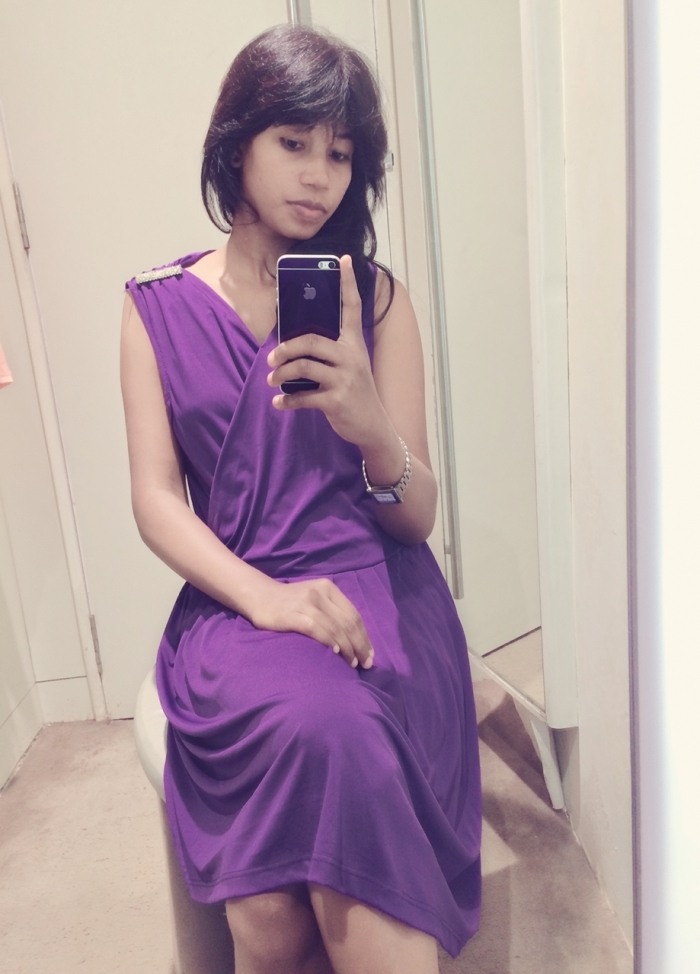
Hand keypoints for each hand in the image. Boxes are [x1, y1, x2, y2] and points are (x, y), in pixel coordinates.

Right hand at [246, 576, 373, 669]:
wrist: (260, 596)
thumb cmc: (290, 602)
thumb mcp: (315, 599)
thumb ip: (332, 612)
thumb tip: (355, 638)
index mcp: (329, 588)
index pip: (354, 615)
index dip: (365, 636)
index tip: (370, 654)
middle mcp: (320, 593)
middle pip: (348, 622)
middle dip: (360, 645)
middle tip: (366, 664)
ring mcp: (306, 603)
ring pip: (336, 627)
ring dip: (348, 648)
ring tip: (353, 664)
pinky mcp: (293, 615)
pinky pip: (317, 629)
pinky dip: (330, 642)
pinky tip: (336, 653)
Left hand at [266, 255, 383, 447]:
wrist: (373, 426)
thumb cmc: (355, 392)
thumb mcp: (350, 366)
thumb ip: (331, 351)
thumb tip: (295, 343)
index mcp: (354, 344)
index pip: (352, 307)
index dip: (348, 283)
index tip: (342, 259)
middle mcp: (351, 357)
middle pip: (310, 341)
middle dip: (285, 349)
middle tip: (271, 358)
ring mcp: (345, 379)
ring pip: (303, 367)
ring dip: (280, 374)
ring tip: (272, 380)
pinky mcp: (337, 401)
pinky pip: (303, 397)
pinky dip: (286, 401)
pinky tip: (279, 403)